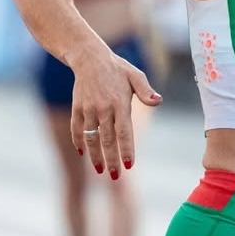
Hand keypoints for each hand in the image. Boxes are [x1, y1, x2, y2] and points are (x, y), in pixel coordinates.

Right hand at [70, 49, 161, 179]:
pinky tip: (82, 152)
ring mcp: (88, 108)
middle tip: (115, 177)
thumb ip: (146, 91)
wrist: (89, 58)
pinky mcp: (77, 108)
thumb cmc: (118, 69)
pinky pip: (76, 128)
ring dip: (95, 155)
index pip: (124, 131)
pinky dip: (78, 141)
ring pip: (91, 137)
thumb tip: (158, 101)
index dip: (126, 149)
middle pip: (107, 139)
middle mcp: (103, 108)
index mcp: (120, 103)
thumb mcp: (135, 75)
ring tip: (100, 170)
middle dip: (111, 160)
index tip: (129, 165)